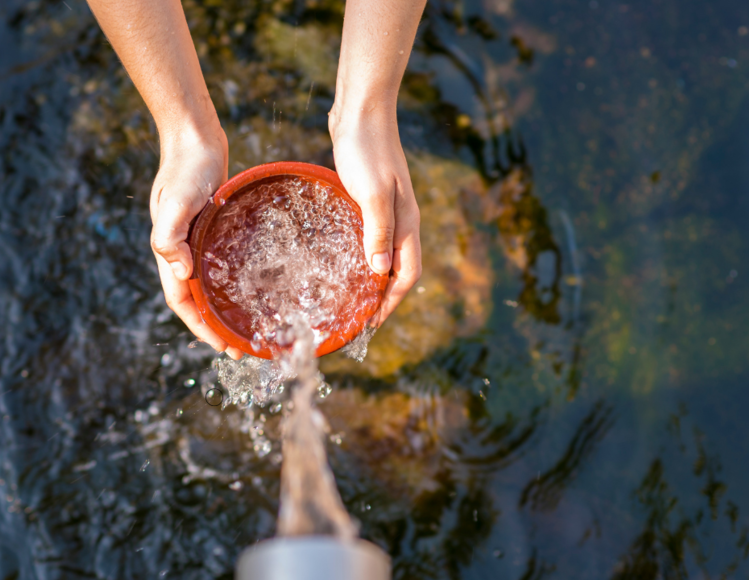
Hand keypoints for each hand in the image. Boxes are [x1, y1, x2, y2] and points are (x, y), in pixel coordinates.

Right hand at [149, 130, 243, 358]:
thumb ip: (170, 236)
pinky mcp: (212, 229)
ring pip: (209, 284)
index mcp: (170, 251)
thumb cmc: (186, 168)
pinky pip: (221, 264)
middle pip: (196, 300)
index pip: (182, 301)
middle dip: (215, 327)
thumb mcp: (176, 201)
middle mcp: (182, 251)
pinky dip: (232, 281)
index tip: (222, 346)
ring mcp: (197, 240)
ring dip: (224, 308)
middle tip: (243, 348)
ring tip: (248, 326)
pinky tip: (253, 286)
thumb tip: (180, 273)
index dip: (200, 327)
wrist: (194, 138)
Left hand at [330, 108, 421, 326]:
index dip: (391, 302)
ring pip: (384, 255)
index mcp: (406, 222)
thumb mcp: (371, 193)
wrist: (361, 111)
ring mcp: (387, 209)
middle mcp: (401, 220)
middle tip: (358, 319)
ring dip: (372, 279)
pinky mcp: (370, 199)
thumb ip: (378, 231)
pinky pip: (370, 237)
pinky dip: (361, 256)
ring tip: (350, 298)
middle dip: (383, 298)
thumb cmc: (366, 149)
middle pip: (398, 270)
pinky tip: (341, 260)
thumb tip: (380, 272)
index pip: (407, 274)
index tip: (371, 324)